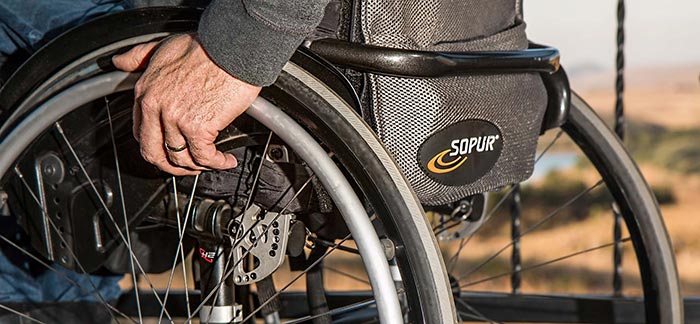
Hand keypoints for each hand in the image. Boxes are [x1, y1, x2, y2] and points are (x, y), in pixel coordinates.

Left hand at [112, 34, 261, 175]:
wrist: (232, 47)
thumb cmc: (206, 46)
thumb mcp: (163, 46)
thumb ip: (139, 56)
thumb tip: (120, 61)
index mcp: (146, 91)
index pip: (141, 132)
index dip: (157, 146)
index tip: (170, 148)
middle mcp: (157, 107)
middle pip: (154, 153)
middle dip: (171, 166)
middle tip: (188, 166)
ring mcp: (176, 119)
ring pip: (180, 159)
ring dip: (198, 166)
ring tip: (212, 162)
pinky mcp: (199, 127)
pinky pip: (204, 157)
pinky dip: (217, 163)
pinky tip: (226, 159)